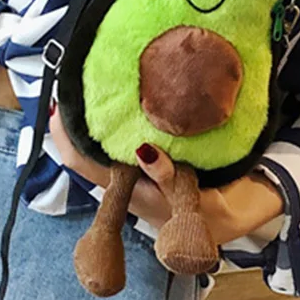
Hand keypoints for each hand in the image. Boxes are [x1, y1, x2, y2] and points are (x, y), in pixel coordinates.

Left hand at [49, 106, 285, 244]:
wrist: (240, 220)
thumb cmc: (219, 210)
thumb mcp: (199, 197)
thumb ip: (170, 178)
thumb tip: (144, 151)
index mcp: (128, 191)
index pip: (81, 161)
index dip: (63, 135)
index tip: (59, 101)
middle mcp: (123, 183)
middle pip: (84, 150)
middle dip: (76, 119)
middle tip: (76, 80)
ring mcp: (134, 176)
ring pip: (101, 146)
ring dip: (94, 120)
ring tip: (93, 83)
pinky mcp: (147, 168)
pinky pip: (120, 143)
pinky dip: (115, 123)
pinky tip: (121, 100)